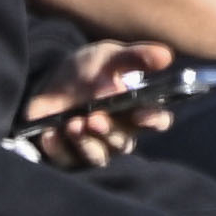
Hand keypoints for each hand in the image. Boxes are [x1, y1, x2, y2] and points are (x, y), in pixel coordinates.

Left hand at [19, 37, 174, 166]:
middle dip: (109, 132)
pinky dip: (58, 148)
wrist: (52, 80)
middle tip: (95, 118)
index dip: (153, 120)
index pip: (156, 121)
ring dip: (86, 143)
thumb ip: (135, 57)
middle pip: (122, 142)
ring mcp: (94, 147)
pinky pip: (65, 159)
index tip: (141, 114)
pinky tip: (50, 134)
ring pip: (97, 156)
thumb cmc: (90, 69)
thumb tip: (165, 56)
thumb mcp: (110, 57)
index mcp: (137, 111)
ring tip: (73, 124)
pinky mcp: (68, 155)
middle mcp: (119, 134)